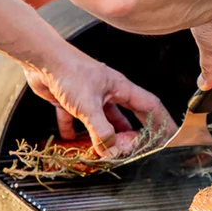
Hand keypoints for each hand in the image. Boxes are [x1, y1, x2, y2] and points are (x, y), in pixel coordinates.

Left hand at [24, 48, 175, 157]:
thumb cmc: (69, 73)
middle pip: (128, 116)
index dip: (162, 121)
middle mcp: (108, 92)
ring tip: (106, 151)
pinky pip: (76, 119)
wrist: (42, 59)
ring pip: (103, 120)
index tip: (169, 136)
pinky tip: (71, 139)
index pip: (150, 106)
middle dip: (132, 133)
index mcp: (120, 88)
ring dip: (105, 135)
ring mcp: (90, 96)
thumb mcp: (89, 106)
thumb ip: (101, 131)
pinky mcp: (71, 100)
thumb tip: (110, 151)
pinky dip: (74, 131)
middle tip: (131, 149)